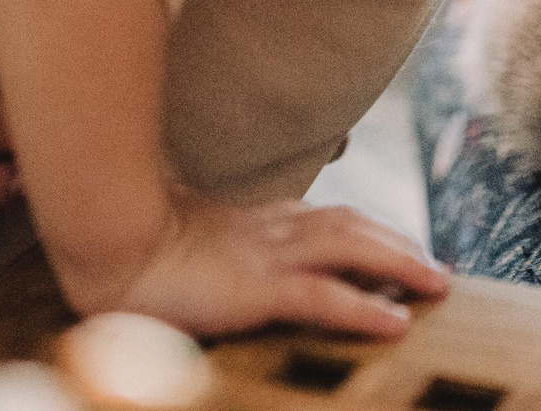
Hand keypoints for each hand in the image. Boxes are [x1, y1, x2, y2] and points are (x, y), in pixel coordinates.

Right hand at [101, 193, 448, 340]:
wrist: (102, 241)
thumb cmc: (125, 244)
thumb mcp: (175, 240)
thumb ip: (202, 246)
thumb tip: (204, 260)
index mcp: (248, 220)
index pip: (323, 218)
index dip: (364, 230)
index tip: (395, 244)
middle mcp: (267, 229)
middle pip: (351, 224)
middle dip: (397, 242)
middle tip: (435, 265)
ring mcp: (265, 255)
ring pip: (352, 249)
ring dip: (400, 264)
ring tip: (437, 283)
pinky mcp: (256, 288)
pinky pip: (324, 297)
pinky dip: (365, 308)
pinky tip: (397, 323)